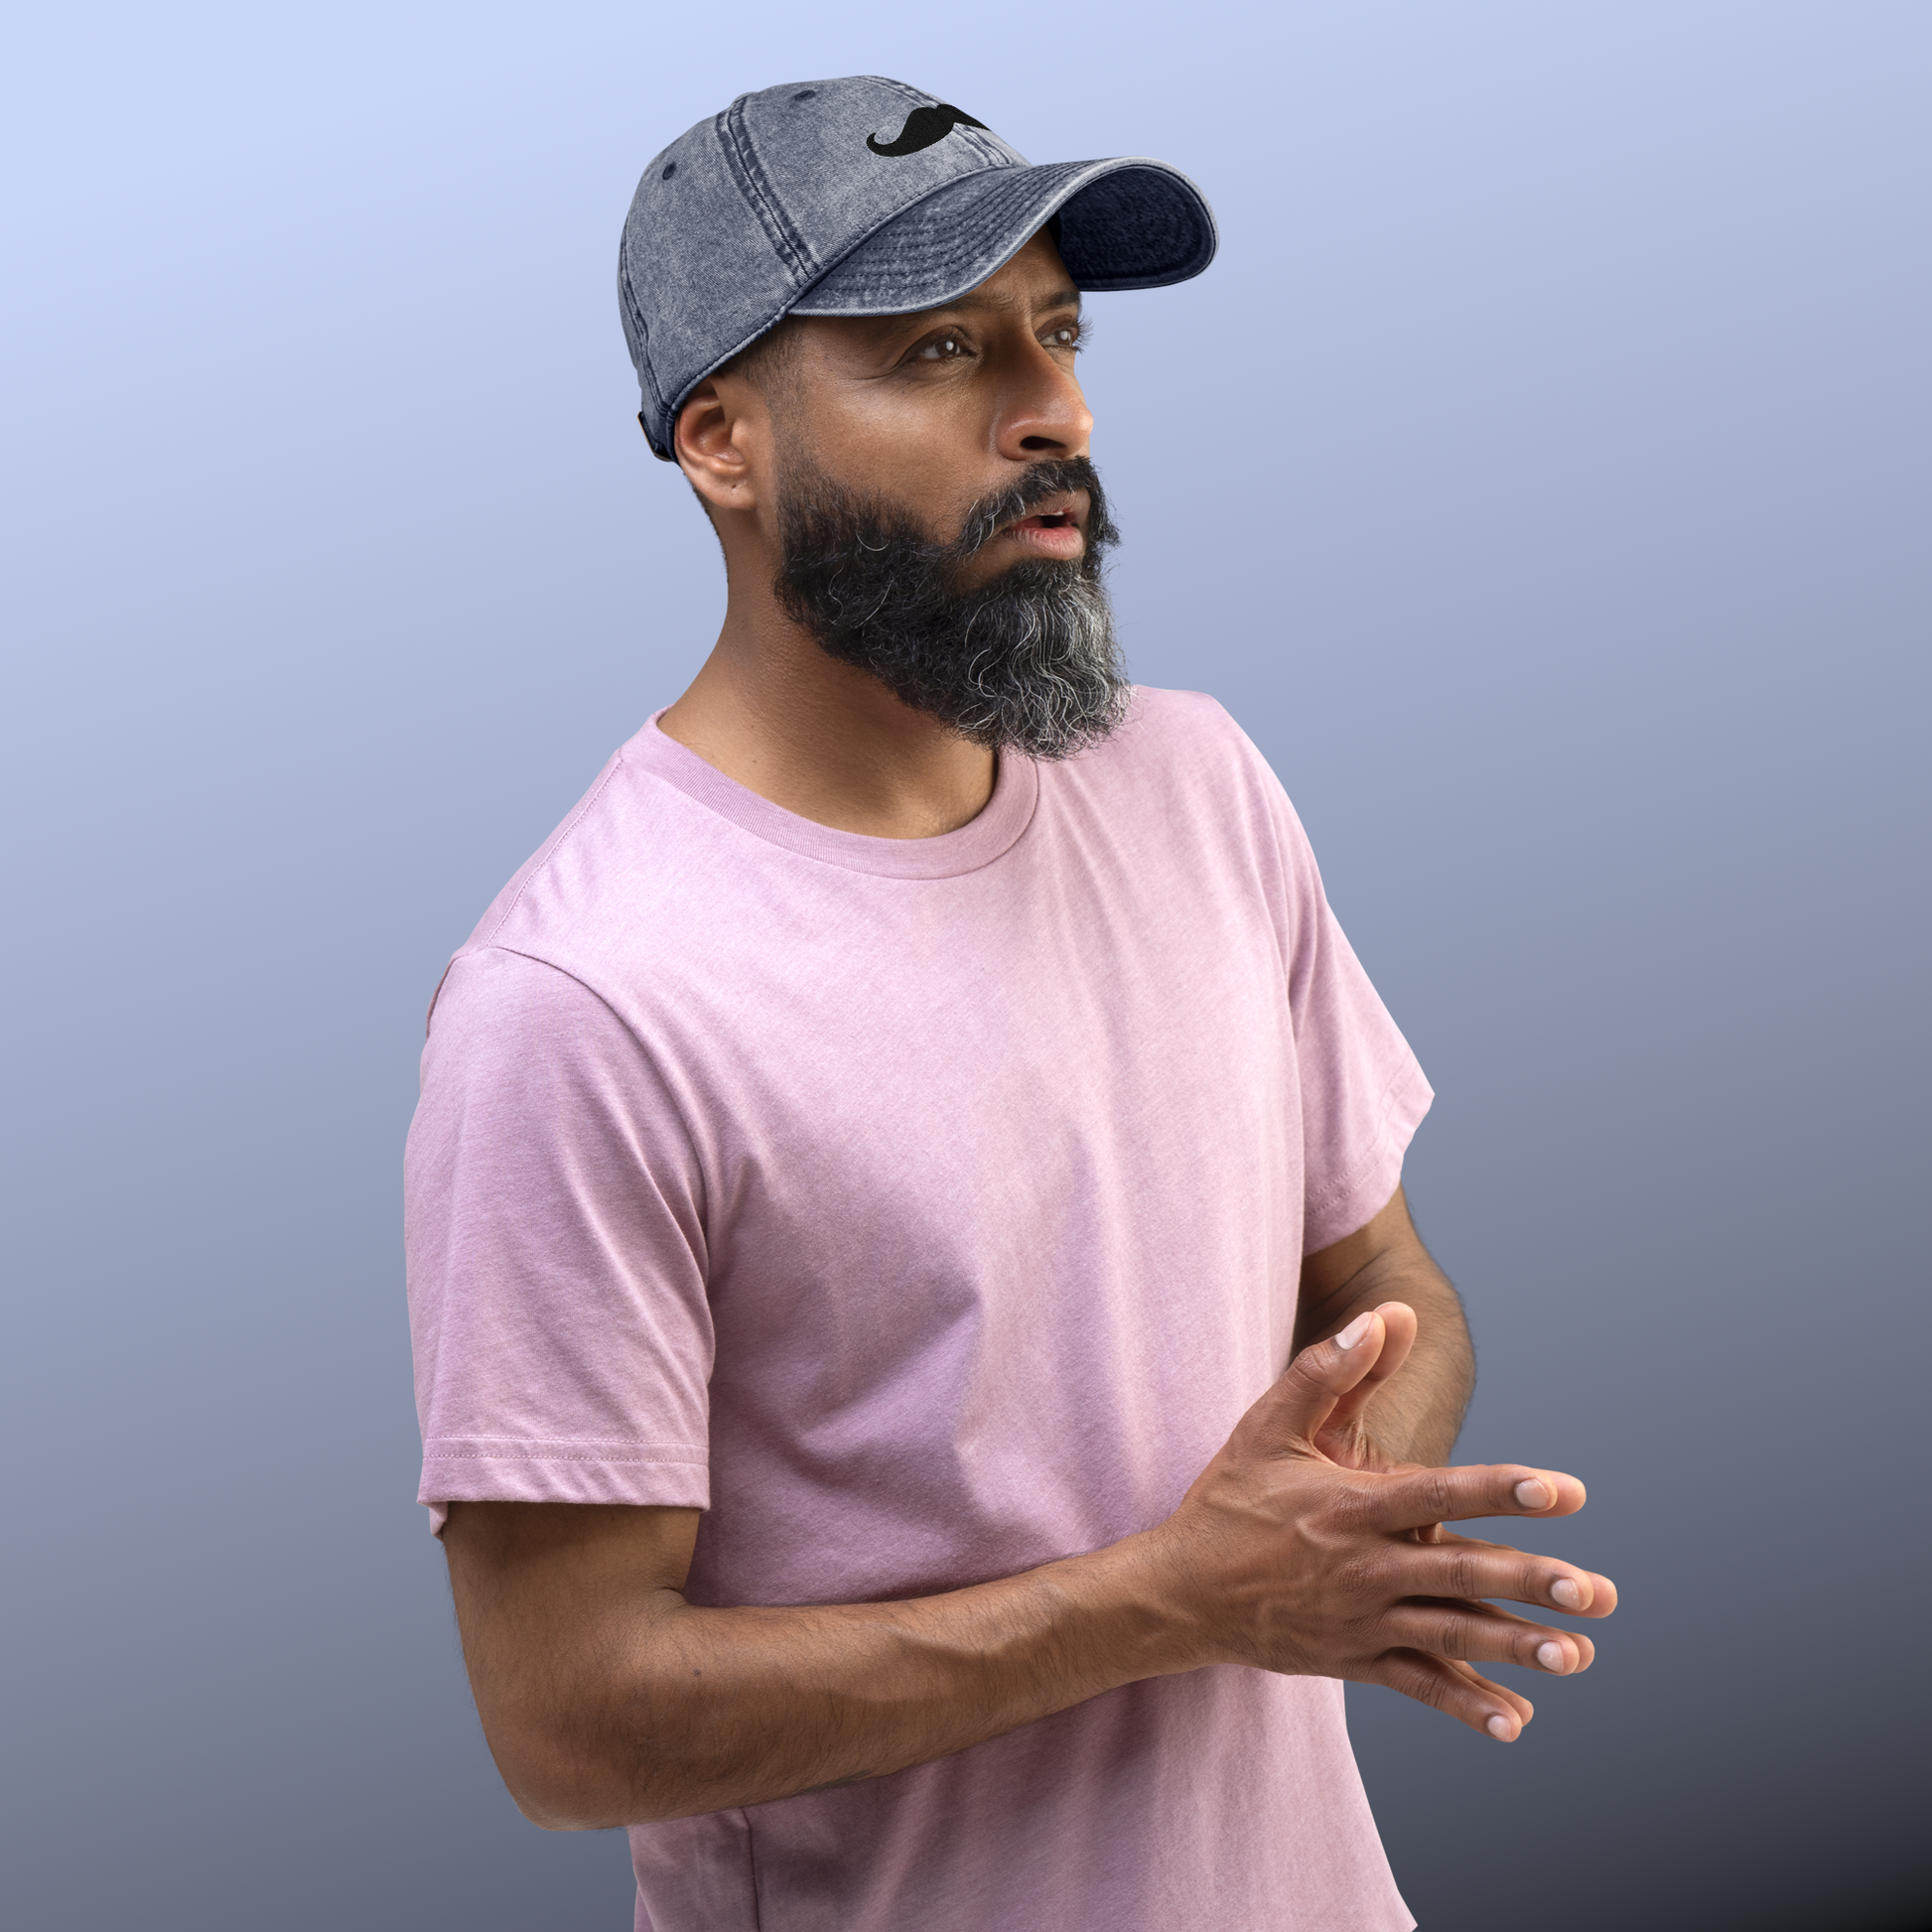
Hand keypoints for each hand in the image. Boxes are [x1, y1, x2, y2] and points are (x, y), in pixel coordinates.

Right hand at [1137, 1308, 1617, 1739]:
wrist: (1179, 1593)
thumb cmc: (1227, 1500)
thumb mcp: (1267, 1427)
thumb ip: (1328, 1371)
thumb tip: (1385, 1315)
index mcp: (1348, 1507)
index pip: (1437, 1494)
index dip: (1501, 1491)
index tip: (1562, 1491)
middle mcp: (1361, 1567)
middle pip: (1458, 1574)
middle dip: (1531, 1583)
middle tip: (1596, 1593)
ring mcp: (1360, 1620)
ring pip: (1449, 1635)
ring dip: (1516, 1648)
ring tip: (1579, 1655)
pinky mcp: (1353, 1661)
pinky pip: (1418, 1686)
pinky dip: (1466, 1706)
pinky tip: (1517, 1720)